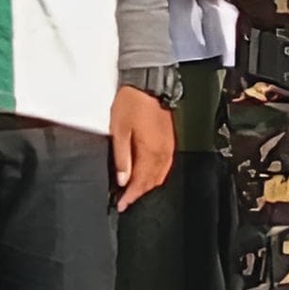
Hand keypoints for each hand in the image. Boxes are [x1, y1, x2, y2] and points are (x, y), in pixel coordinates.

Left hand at [110, 84, 176, 208]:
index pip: (141, 183)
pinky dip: (155, 175)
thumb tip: (123, 179)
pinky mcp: (169, 142)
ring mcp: (168, 148)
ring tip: (133, 190)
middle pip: (152, 182)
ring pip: (159, 176)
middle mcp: (163, 154)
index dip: (130, 196)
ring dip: (147, 185)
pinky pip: (164, 166)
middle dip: (139, 193)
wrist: (148, 84)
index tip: (121, 204)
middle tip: (125, 200)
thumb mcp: (119, 130)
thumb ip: (121, 157)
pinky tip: (147, 174)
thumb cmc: (132, 103)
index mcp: (151, 152)